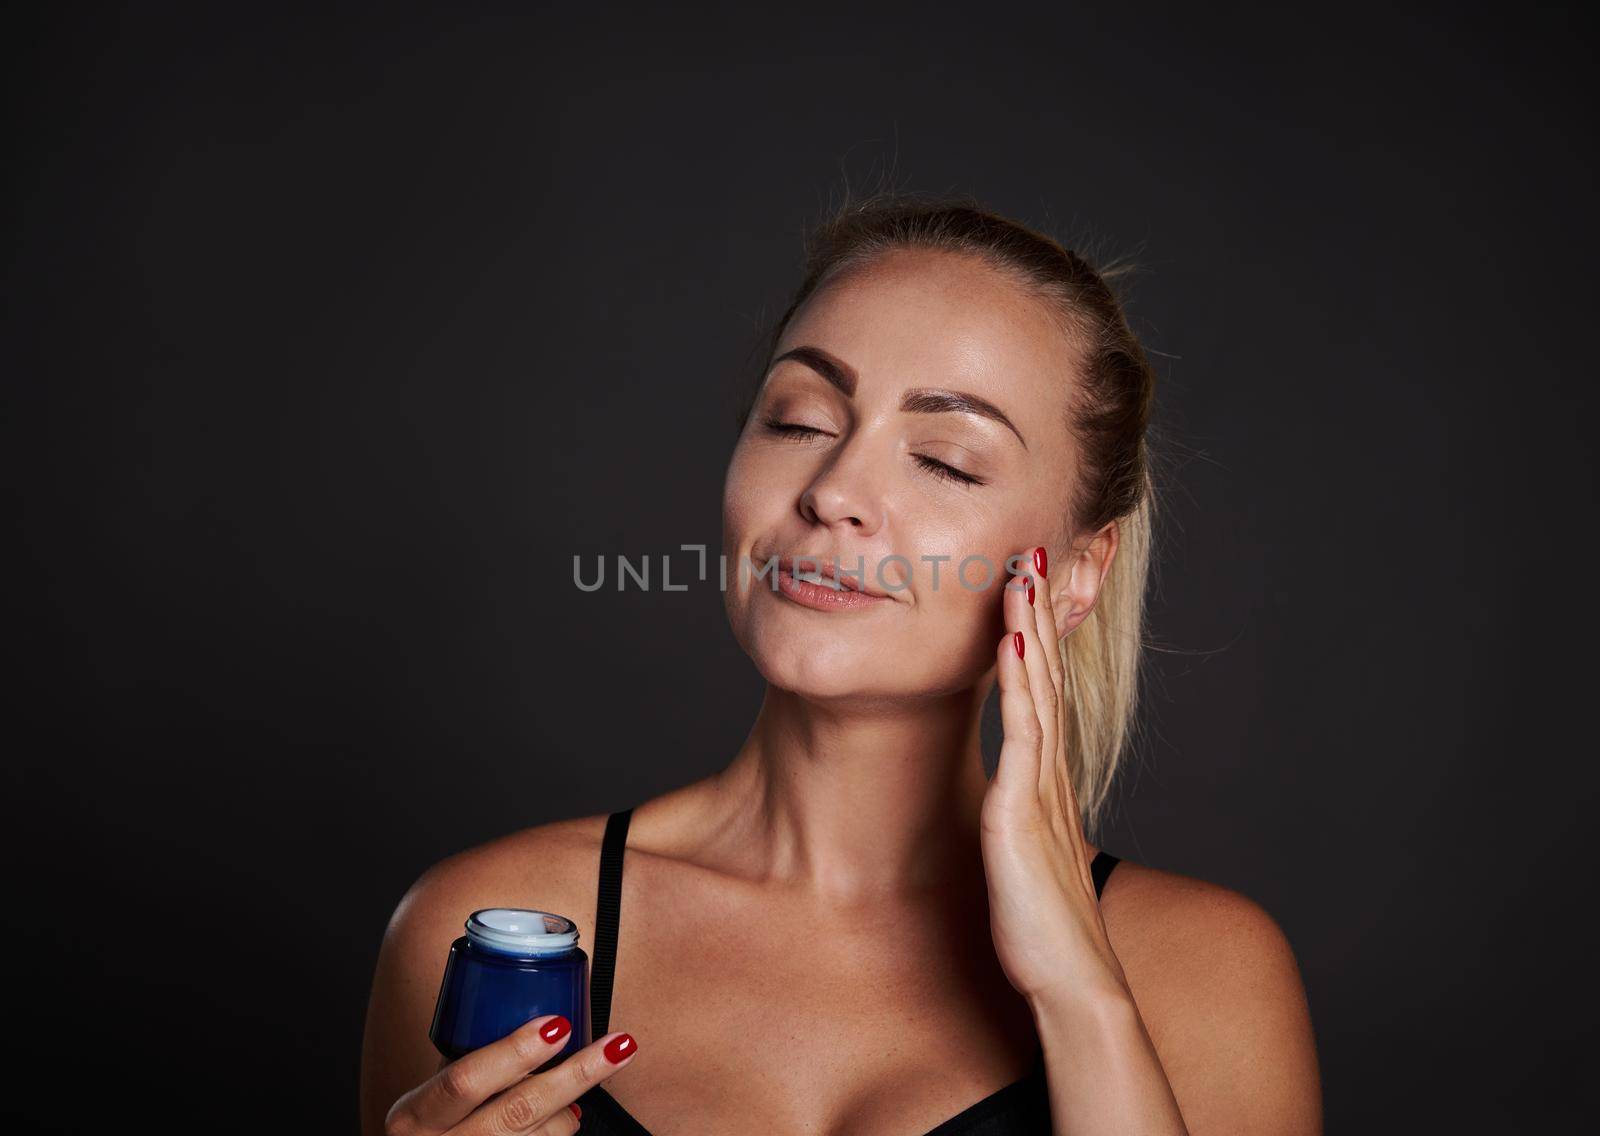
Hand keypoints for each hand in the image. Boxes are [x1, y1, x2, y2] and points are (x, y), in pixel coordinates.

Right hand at [384, 1015, 637, 1135]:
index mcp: (414, 1117)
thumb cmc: (423, 1135)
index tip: (557, 1025)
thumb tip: (530, 1027)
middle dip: (574, 1075)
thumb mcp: (424, 1104)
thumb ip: (464, 1073)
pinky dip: (559, 1129)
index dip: (512, 1053)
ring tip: (582, 1086)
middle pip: (518, 1111)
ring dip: (570, 1110)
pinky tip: (567, 1116)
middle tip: (616, 1046)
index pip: (464, 1081)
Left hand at [981, 545, 1131, 1011]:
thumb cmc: (1044, 930)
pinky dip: (1023, 686)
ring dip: (1032, 630)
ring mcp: (1041, 791)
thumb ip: (1022, 822)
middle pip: (1048, 678)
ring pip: (1040, 692)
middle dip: (1038, 614)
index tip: (1026, 589)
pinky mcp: (1024, 814)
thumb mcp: (1027, 859)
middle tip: (1032, 553)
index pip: (1044, 695)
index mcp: (1047, 784)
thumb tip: (1009, 804)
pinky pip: (1023, 736)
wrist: (1072, 982)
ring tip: (1024, 574)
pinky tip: (1016, 645)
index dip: (1037, 639)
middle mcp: (1049, 777)